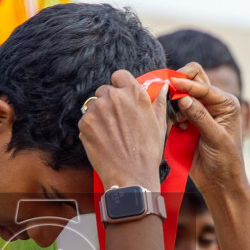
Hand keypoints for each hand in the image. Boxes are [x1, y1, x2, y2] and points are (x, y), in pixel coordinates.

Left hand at [79, 69, 168, 190]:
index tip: (121, 96)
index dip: (119, 85)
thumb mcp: (159, 124)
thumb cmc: (147, 152)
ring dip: (99, 114)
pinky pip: (86, 119)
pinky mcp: (85, 123)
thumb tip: (163, 88)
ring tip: (110, 133)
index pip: (119, 75)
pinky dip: (91, 128)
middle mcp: (114, 97)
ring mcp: (97, 109)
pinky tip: (103, 140)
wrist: (130, 175)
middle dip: (109, 101)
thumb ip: (159, 102)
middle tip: (116, 121)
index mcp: (134, 93)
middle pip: (104, 90)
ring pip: (94, 104)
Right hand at [167, 64, 247, 198]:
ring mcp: (200, 111)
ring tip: (181, 124)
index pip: (203, 85)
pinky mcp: (188, 122)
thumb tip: (183, 98)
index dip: (187, 84)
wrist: (219, 182)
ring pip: (181, 94)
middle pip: (193, 79)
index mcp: (226, 103)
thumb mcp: (215, 137)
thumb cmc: (225, 160)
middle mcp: (213, 103)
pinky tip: (180, 128)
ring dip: (176, 105)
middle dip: (181, 86)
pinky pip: (175, 109)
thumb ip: (200, 116)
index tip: (172, 84)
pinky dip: (174, 115)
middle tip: (172, 98)